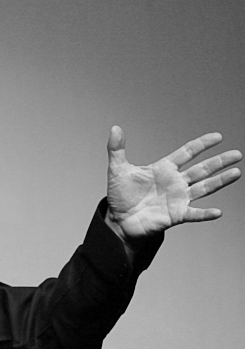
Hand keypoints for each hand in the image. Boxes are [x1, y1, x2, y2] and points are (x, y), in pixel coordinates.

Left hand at [106, 126, 240, 241]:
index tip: (218, 136)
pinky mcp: (176, 215)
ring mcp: (178, 199)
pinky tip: (217, 212)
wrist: (119, 220)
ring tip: (236, 172)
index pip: (187, 152)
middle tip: (237, 154)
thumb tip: (115, 128)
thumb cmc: (121, 195)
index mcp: (165, 168)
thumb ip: (116, 149)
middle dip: (219, 161)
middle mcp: (176, 182)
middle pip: (202, 169)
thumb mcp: (117, 170)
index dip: (202, 144)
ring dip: (219, 181)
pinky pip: (194, 214)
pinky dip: (205, 214)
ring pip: (204, 188)